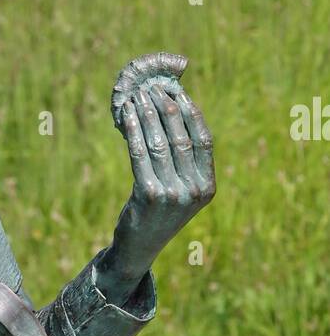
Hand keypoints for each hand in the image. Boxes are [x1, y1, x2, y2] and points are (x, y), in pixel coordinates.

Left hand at [98, 80, 215, 300]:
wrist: (139, 247)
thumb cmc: (157, 212)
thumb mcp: (179, 188)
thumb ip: (182, 160)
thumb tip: (169, 110)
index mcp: (208, 186)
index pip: (204, 140)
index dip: (190, 112)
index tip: (177, 92)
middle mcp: (195, 190)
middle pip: (180, 137)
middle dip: (165, 108)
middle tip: (151, 89)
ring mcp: (173, 194)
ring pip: (159, 143)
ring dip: (146, 115)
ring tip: (136, 97)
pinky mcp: (149, 195)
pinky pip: (140, 154)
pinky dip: (132, 131)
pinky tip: (125, 116)